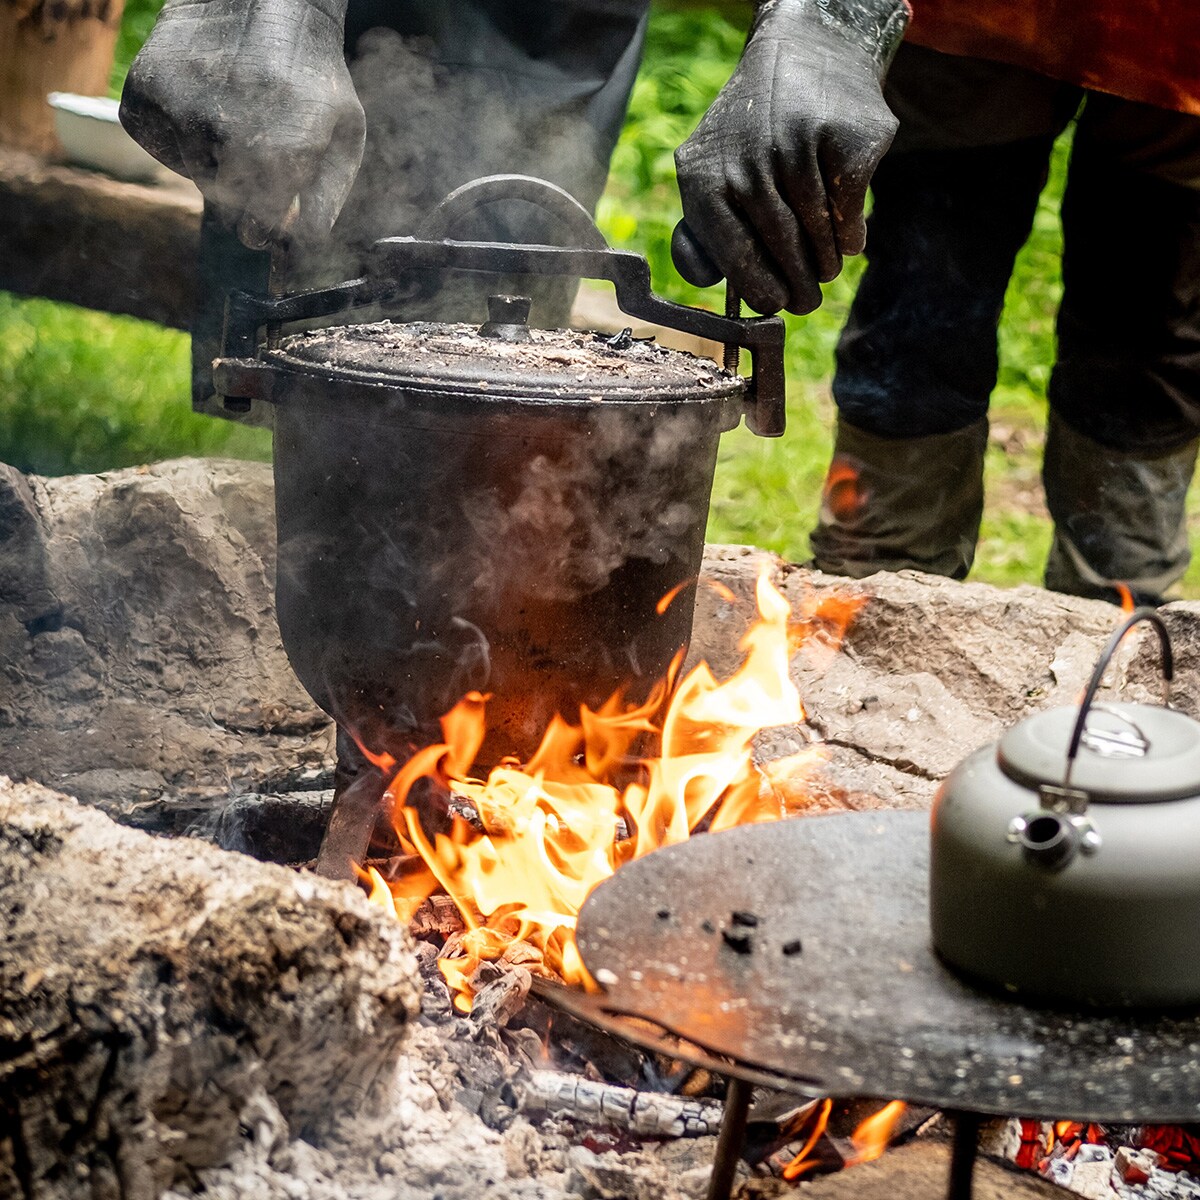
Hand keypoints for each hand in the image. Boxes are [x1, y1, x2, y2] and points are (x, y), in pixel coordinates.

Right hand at [120, 0, 364, 247]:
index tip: (275, 214)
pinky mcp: (142, 95)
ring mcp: (177, 110)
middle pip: (227, 212)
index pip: (258, 232)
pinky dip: (183, 139)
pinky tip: (205, 99)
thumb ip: (324, 203)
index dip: (269, 226)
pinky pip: (163, 150)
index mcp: (280, 149)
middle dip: (247, 197)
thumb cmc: (312, 77)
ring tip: (237, 114)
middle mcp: (222, 132)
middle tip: (263, 153)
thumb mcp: (343, 137)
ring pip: (196, 178)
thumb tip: (294, 254)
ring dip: (217, 163)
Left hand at [674, 0, 906, 314]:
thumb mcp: (711, 174)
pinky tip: (847, 241)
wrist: (806, 56)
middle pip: (780, 246)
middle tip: (808, 303)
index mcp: (703, 176)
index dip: (758, 287)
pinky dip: (850, 236)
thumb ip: (701, 231)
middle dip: (798, 285)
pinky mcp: (845, 138)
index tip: (775, 305)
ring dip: (825, 263)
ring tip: (826, 271)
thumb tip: (705, 281)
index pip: (731, 251)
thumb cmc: (752, 139)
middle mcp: (747, 158)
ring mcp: (798, 144)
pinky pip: (849, 211)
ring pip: (817, 233)